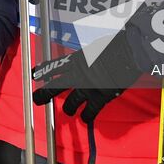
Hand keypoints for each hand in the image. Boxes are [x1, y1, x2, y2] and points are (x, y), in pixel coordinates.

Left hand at [31, 13, 145, 123]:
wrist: (128, 52)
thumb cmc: (114, 46)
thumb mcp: (93, 48)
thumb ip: (85, 58)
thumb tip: (82, 63)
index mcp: (76, 60)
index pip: (54, 67)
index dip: (43, 71)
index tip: (34, 74)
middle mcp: (78, 74)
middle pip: (54, 87)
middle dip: (44, 94)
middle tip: (37, 99)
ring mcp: (88, 88)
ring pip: (70, 104)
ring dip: (68, 109)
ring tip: (68, 111)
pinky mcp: (100, 98)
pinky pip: (89, 112)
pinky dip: (86, 116)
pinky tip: (85, 118)